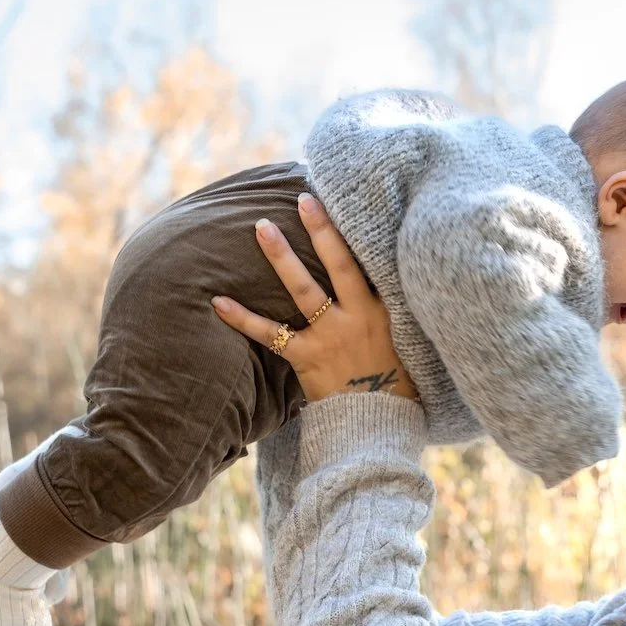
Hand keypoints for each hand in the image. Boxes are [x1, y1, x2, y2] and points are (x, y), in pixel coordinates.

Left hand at [212, 194, 418, 405]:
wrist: (380, 427)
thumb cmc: (396, 385)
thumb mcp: (407, 341)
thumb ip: (392, 312)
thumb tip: (386, 280)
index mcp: (386, 310)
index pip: (372, 263)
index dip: (359, 233)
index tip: (348, 202)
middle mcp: (359, 316)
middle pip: (340, 264)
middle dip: (321, 230)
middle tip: (303, 199)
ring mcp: (331, 335)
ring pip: (304, 289)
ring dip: (282, 257)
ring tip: (263, 228)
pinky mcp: (307, 357)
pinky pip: (270, 334)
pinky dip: (242, 318)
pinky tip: (218, 301)